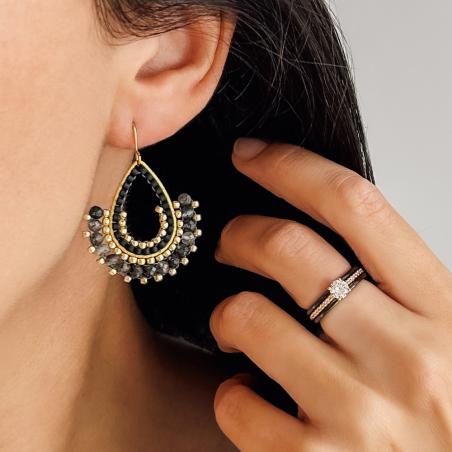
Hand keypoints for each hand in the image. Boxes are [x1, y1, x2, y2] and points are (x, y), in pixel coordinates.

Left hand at [210, 139, 451, 450]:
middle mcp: (404, 355)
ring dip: (227, 313)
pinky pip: (236, 403)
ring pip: (247, 316)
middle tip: (228, 243)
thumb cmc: (448, 411)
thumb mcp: (448, 334)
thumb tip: (322, 229)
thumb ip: (397, 285)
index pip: (354, 205)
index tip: (251, 155)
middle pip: (288, 248)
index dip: (291, 167)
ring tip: (237, 326)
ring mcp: (360, 413)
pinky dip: (231, 390)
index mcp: (442, 309)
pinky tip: (251, 392)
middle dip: (239, 233)